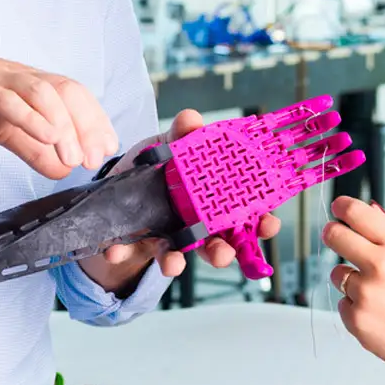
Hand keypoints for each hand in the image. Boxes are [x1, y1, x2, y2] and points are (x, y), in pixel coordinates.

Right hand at [0, 37, 117, 179]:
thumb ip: (30, 147)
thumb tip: (62, 168)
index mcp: (28, 85)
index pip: (74, 97)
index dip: (96, 122)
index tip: (107, 150)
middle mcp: (19, 77)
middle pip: (67, 92)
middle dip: (88, 125)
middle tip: (96, 158)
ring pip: (43, 94)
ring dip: (64, 126)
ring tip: (75, 156)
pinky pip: (6, 98)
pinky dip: (30, 116)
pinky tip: (46, 134)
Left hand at [79, 109, 280, 294]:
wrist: (117, 186)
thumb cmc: (156, 165)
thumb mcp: (168, 145)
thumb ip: (181, 134)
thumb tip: (191, 119)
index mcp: (214, 202)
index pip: (246, 215)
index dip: (261, 221)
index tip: (269, 224)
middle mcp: (196, 226)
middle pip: (218, 244)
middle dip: (222, 252)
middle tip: (224, 254)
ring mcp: (168, 238)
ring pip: (179, 255)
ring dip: (177, 263)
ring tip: (173, 265)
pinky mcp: (135, 242)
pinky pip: (130, 252)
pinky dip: (122, 253)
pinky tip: (114, 251)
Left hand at [323, 196, 384, 384]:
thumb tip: (369, 207)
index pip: (357, 213)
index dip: (342, 207)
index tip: (338, 208)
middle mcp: (381, 265)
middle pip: (335, 236)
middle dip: (332, 234)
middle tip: (334, 236)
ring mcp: (366, 293)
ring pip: (337, 273)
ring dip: (349, 279)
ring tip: (377, 293)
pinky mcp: (356, 319)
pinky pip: (342, 303)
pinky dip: (355, 307)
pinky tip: (379, 314)